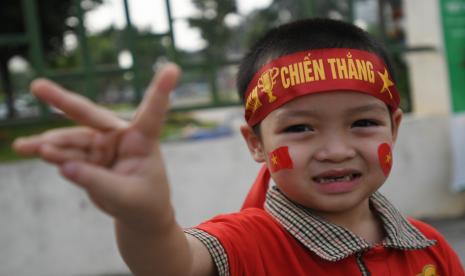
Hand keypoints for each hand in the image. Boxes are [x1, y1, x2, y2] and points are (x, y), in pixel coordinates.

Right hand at [13, 64, 180, 232]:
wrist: (138, 214)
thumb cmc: (144, 202)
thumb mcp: (126, 197)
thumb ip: (96, 181)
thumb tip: (62, 165)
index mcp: (144, 140)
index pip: (152, 113)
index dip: (161, 91)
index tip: (173, 69)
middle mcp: (121, 137)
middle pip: (91, 115)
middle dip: (64, 101)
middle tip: (38, 87)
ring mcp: (102, 145)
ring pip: (72, 138)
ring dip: (49, 142)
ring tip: (27, 147)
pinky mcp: (89, 156)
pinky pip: (65, 153)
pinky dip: (48, 152)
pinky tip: (29, 148)